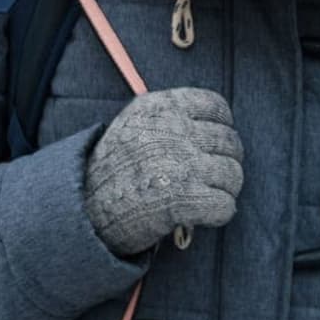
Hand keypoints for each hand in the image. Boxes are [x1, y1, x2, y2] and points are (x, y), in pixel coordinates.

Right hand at [83, 87, 242, 256]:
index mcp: (163, 106)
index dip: (222, 127)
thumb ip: (172, 116)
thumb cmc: (114, 167)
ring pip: (233, 175)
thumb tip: (217, 125)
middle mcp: (175, 130)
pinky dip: (217, 213)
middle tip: (210, 177)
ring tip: (205, 196)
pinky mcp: (186, 198)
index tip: (212, 144)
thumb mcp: (134, 122)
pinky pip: (225, 205)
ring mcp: (183, 164)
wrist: (87, 206)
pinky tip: (202, 214)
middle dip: (225, 162)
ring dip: (223, 190)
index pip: (217, 107)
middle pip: (230, 143)